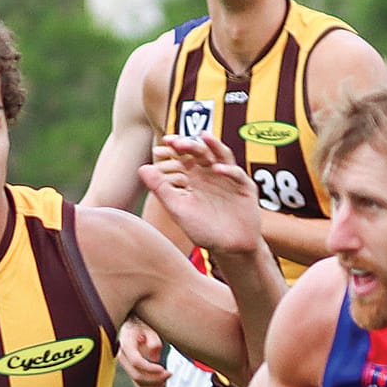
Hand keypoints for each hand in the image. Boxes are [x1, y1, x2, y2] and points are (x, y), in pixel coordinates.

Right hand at [117, 315, 167, 386]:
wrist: (132, 321)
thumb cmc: (141, 322)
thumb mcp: (149, 326)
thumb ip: (153, 340)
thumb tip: (154, 357)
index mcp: (126, 343)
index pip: (136, 361)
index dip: (150, 368)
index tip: (163, 369)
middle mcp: (122, 355)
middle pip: (136, 374)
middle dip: (154, 378)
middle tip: (169, 373)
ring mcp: (125, 364)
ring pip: (137, 381)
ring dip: (153, 384)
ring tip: (167, 378)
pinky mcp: (130, 368)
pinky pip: (138, 383)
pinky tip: (161, 384)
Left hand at [139, 133, 261, 256]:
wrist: (229, 248)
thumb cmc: (203, 229)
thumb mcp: (178, 210)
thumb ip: (162, 189)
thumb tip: (142, 168)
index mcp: (194, 177)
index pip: (182, 157)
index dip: (172, 151)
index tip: (159, 149)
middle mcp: (210, 173)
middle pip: (200, 152)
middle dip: (189, 145)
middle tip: (177, 142)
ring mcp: (229, 178)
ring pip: (221, 155)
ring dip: (212, 146)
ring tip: (202, 138)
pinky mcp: (244, 187)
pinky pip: (237, 174)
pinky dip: (228, 170)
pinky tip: (217, 169)